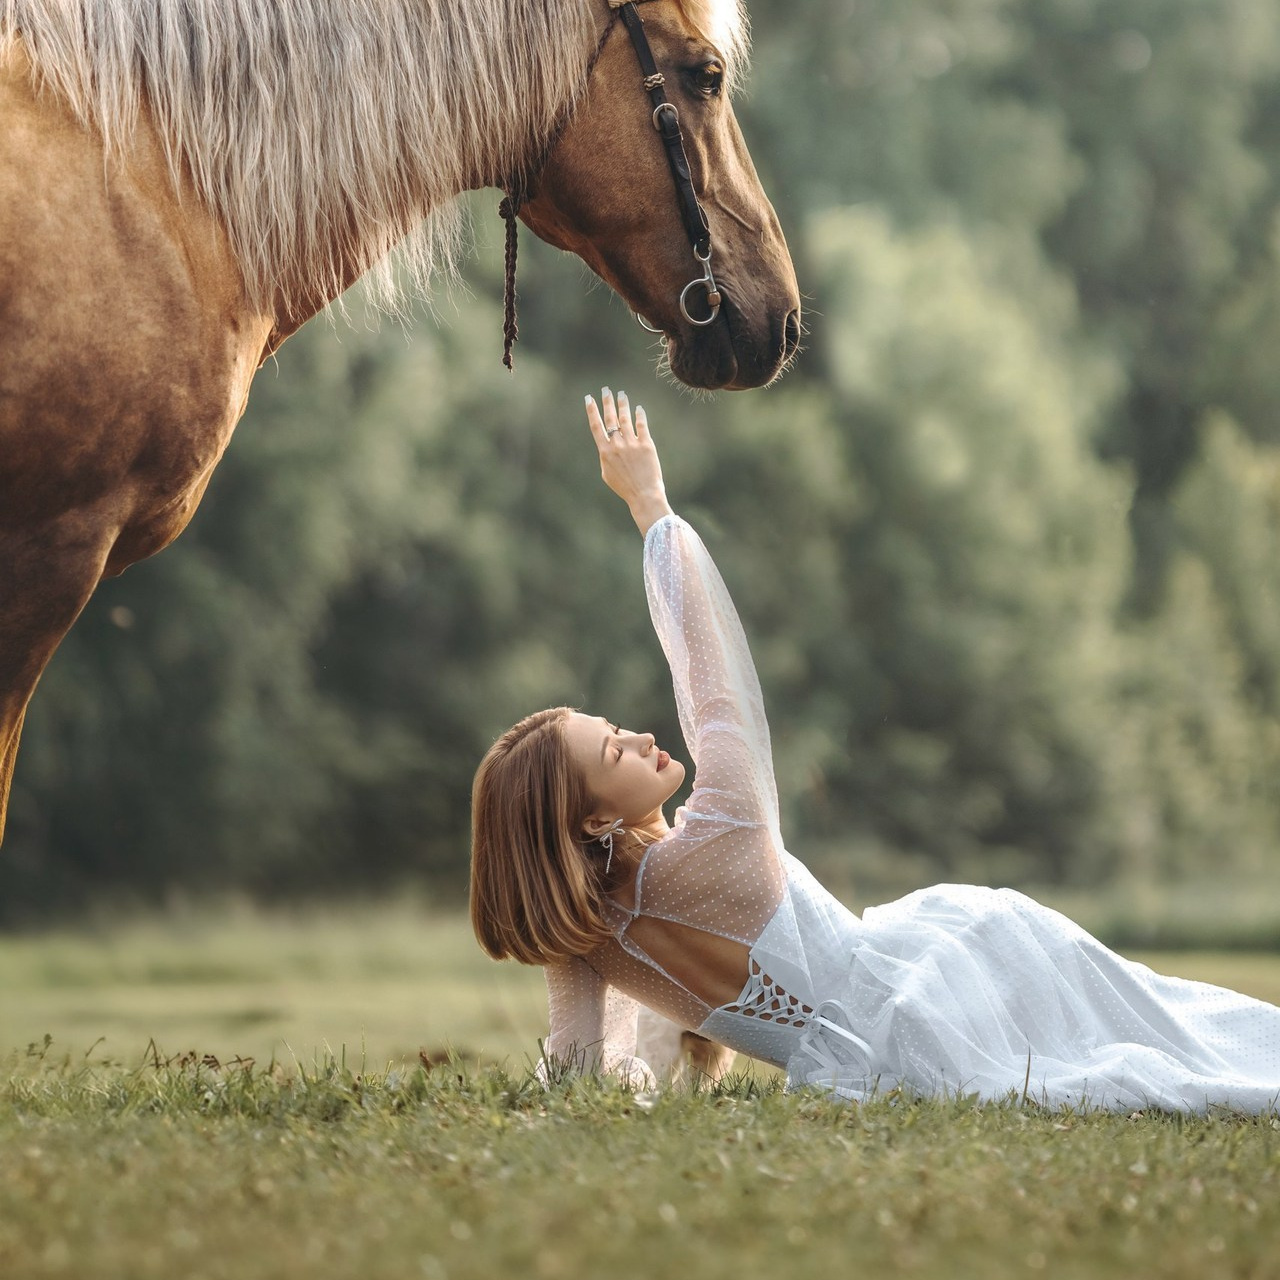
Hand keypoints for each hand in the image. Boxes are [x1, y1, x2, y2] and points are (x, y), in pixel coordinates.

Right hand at [585, 388, 673, 533]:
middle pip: (610, 419)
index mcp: (605, 452)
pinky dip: (639, 415)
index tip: (588, 398)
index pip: (596, 426)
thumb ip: (605, 456)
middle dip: (607, 402)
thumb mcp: (607, 474)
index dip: (592, 411)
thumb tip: (607, 444)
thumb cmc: (624, 487)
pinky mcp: (646, 445)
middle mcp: (617, 445)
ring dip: (623, 404)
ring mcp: (632, 444)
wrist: (643, 495)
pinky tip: (638, 408)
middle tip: (606, 390)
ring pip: (625, 419)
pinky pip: (641, 425)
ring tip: (621, 395)